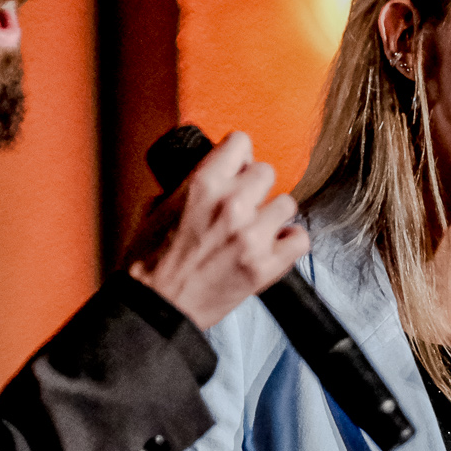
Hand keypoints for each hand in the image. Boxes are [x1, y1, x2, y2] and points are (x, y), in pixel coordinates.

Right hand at [124, 131, 308, 329]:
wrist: (156, 308)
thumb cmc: (151, 263)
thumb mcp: (156, 209)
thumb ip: (185, 186)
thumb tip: (205, 174)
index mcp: (203, 184)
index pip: (241, 142)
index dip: (238, 156)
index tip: (236, 169)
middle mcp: (232, 204)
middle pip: (267, 171)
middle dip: (256, 187)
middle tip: (244, 205)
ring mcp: (252, 235)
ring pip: (287, 203)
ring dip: (273, 215)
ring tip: (257, 229)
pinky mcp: (266, 265)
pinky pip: (300, 239)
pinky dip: (290, 243)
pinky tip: (274, 247)